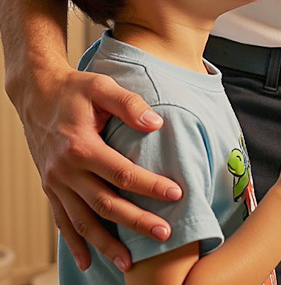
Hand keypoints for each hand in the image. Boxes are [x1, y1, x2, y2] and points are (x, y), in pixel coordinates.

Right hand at [16, 63, 181, 271]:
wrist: (36, 94)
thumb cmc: (74, 89)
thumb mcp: (103, 86)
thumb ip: (130, 104)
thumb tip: (157, 123)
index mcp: (81, 147)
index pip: (123, 174)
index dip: (151, 185)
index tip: (176, 194)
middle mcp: (65, 171)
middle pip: (105, 204)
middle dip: (136, 222)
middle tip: (164, 235)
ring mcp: (55, 183)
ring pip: (82, 221)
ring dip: (106, 244)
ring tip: (129, 262)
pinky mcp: (50, 188)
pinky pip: (61, 222)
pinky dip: (75, 243)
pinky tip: (87, 260)